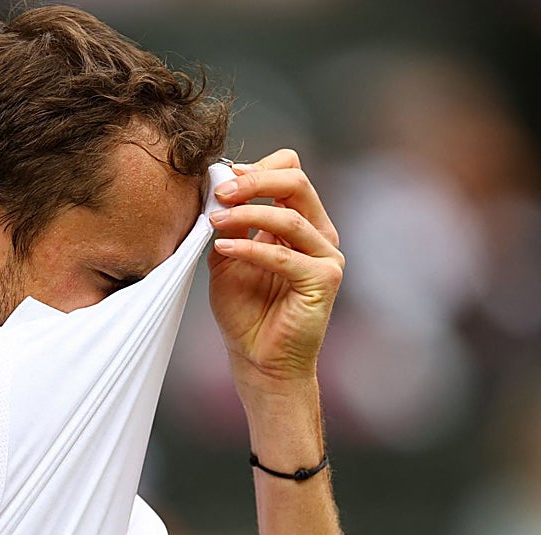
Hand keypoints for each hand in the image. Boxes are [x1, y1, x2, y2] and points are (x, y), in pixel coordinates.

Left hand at [207, 149, 342, 395]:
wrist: (259, 361)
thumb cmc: (246, 314)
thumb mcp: (228, 258)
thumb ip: (228, 224)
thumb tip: (217, 189)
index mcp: (300, 224)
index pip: (291, 173)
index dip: (258, 169)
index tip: (221, 178)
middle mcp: (318, 235)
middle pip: (297, 183)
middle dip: (255, 181)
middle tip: (220, 191)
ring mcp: (326, 257)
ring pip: (291, 216)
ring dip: (247, 213)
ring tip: (214, 220)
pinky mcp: (324, 280)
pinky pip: (285, 254)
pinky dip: (251, 247)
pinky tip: (225, 247)